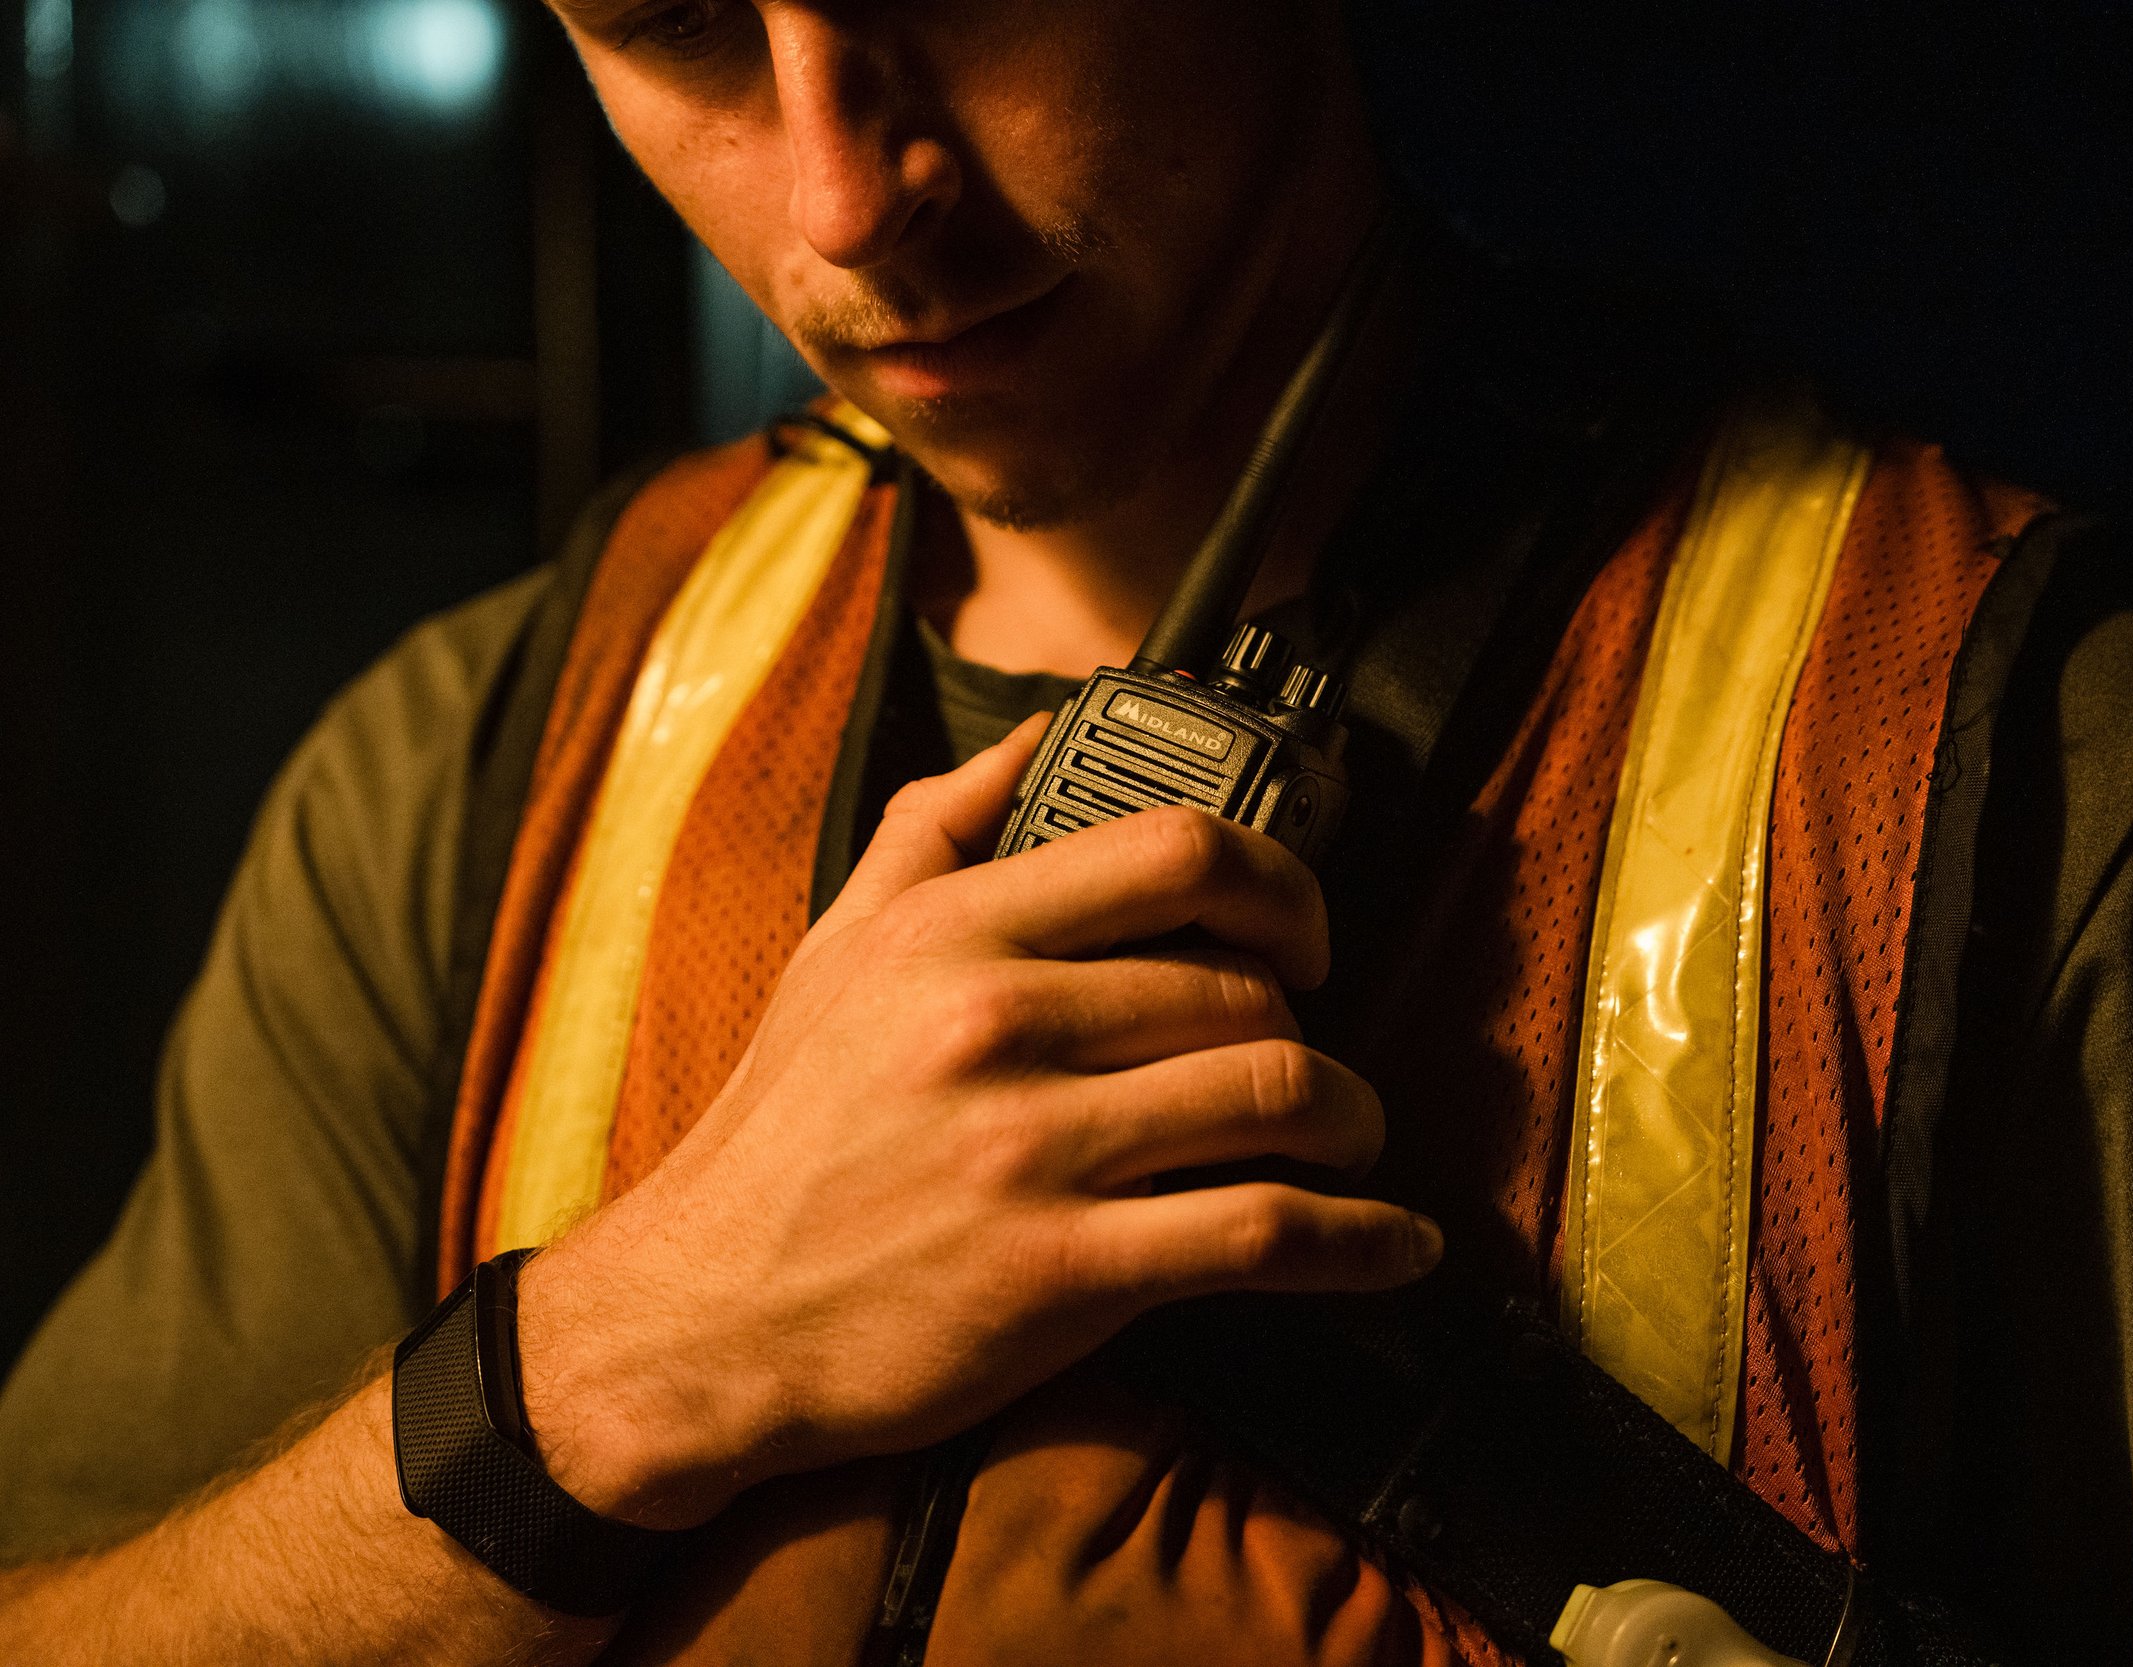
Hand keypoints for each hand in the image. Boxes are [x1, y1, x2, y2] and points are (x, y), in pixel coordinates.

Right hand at [517, 715, 1440, 1526]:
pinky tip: (1395, 1248)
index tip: (1303, 934)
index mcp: (955, 930)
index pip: (1180, 852)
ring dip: (1349, 1120)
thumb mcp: (834, 949)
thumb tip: (1038, 733)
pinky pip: (1263, 1233)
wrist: (702, 1317)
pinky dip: (1360, 1242)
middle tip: (1304, 1068)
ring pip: (1276, 1093)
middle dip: (1307, 1028)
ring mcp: (1032, 1148)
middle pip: (1246, 987)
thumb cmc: (784, 1131)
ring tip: (1346, 1139)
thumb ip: (934, 825)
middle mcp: (997, 1021)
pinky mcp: (1062, 1272)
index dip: (1284, 884)